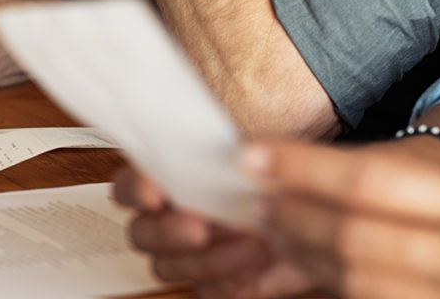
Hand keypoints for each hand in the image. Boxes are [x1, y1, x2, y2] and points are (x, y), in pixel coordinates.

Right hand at [113, 167, 313, 297]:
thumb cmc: (278, 187)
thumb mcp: (266, 160)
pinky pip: (203, 291)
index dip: (135, 190)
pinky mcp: (210, 283)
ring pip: (166, 267)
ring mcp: (185, 256)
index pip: (129, 185)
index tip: (154, 194)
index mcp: (169, 183)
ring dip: (206, 259)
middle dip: (166, 232)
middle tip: (198, 228)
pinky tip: (254, 265)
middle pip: (139, 233)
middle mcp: (168, 221)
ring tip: (249, 244)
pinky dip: (228, 281)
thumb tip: (234, 155)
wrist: (310, 222)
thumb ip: (245, 154)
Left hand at [244, 141, 439, 298]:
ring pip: (355, 280)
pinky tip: (304, 261)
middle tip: (259, 200)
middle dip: (294, 215)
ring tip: (274, 230)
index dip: (302, 166)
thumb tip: (284, 172)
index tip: (253, 153)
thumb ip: (372, 172)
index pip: (370, 180)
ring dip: (302, 253)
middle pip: (355, 235)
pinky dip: (327, 281)